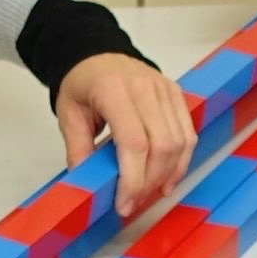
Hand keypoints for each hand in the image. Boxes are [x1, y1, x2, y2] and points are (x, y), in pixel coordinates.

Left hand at [56, 52, 193, 212]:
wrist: (96, 55)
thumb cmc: (83, 83)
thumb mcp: (68, 115)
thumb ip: (78, 150)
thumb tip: (88, 186)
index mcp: (112, 89)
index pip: (133, 142)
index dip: (132, 179)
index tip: (124, 202)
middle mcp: (144, 87)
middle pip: (161, 145)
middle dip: (149, 182)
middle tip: (132, 201)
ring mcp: (164, 89)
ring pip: (179, 142)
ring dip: (167, 175)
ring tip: (149, 193)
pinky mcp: (176, 95)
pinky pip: (188, 134)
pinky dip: (181, 161)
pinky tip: (167, 179)